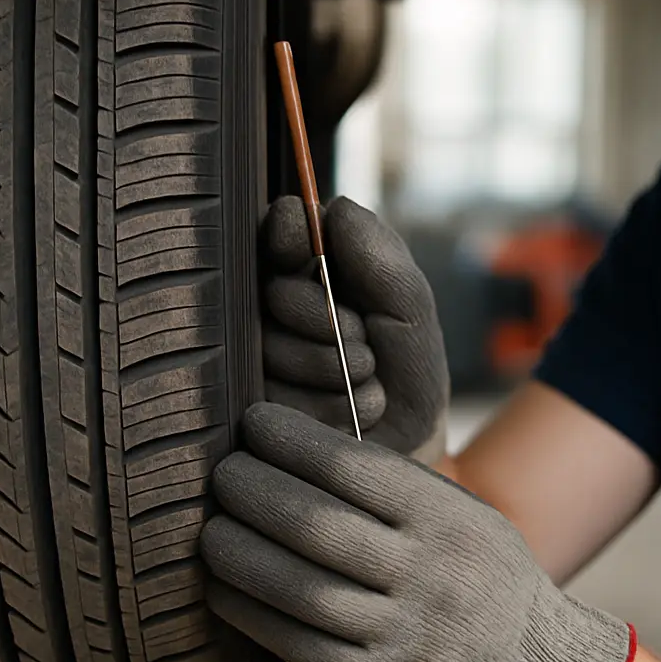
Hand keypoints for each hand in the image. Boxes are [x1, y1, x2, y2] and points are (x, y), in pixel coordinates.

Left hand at [200, 403, 636, 661]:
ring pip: (299, 589)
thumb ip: (392, 487)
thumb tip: (290, 445)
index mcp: (446, 516)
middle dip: (253, 493)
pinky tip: (222, 589)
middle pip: (316, 525)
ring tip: (208, 530)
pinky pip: (298, 645)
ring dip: (238, 554)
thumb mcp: (459, 513)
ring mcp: (402, 634)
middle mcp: (427, 573)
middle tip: (219, 473)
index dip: (293, 441)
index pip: (354, 468)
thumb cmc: (474, 570)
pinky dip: (250, 613)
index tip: (254, 422)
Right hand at [260, 195, 448, 462]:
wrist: (409, 455)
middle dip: (328, 319)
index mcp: (311, 271)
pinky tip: (347, 418)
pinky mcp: (248, 410)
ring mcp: (256, 359)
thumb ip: (384, 259)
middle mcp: (273, 310)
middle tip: (363, 344)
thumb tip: (337, 207)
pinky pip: (276, 396)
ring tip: (364, 385)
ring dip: (335, 368)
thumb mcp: (412, 312)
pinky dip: (328, 407)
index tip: (305, 249)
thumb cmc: (410, 377)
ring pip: (274, 346)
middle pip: (277, 290)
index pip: (278, 229)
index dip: (290, 233)